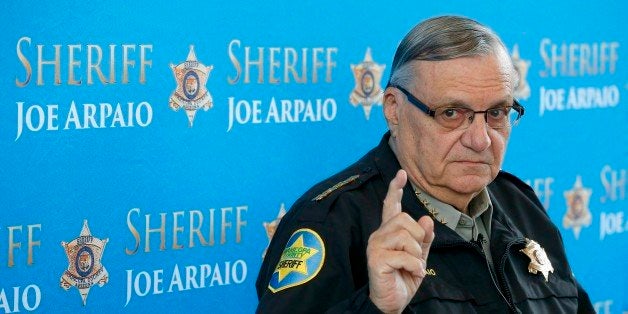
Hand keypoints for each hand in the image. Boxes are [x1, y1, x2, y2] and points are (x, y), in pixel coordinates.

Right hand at [367, 170, 434, 312]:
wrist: (393, 303)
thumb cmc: (404, 279)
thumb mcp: (419, 257)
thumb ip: (423, 239)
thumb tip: (426, 219)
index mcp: (389, 232)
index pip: (390, 206)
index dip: (395, 189)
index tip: (401, 173)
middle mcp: (379, 235)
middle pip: (404, 219)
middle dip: (419, 237)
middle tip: (417, 255)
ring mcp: (376, 246)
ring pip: (405, 236)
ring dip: (417, 254)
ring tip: (414, 266)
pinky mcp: (376, 260)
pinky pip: (404, 255)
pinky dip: (414, 266)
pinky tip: (412, 273)